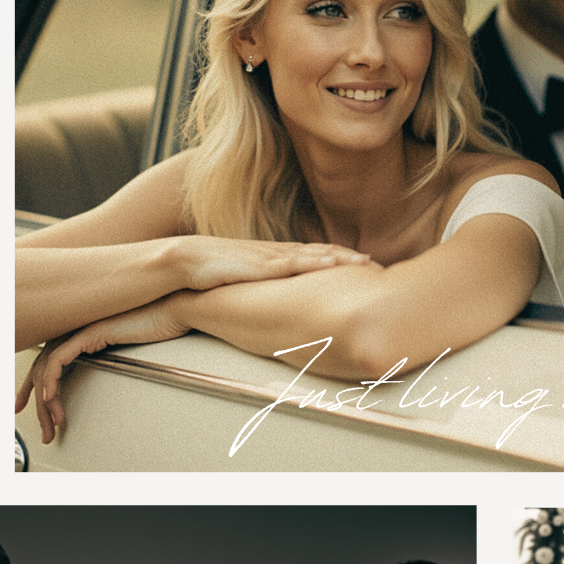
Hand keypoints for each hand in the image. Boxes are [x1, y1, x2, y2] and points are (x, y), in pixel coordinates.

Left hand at [14, 296, 193, 443]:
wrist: (174, 310)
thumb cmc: (158, 326)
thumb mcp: (128, 349)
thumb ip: (111, 361)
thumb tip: (104, 386)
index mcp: (82, 332)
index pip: (47, 361)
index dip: (36, 386)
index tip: (36, 408)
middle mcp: (76, 329)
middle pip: (41, 367)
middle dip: (34, 400)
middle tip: (44, 429)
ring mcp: (80, 329)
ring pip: (46, 367)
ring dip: (45, 401)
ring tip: (53, 424)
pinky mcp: (88, 332)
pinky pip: (58, 360)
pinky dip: (51, 382)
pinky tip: (51, 399)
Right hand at [171, 235, 373, 291]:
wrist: (185, 261)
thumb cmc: (212, 274)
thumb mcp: (245, 284)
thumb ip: (264, 291)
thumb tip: (278, 309)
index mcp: (276, 258)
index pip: (316, 257)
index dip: (343, 259)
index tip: (368, 265)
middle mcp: (277, 254)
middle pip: (322, 253)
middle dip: (350, 258)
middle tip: (379, 266)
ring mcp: (269, 258)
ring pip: (312, 256)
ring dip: (340, 258)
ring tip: (365, 262)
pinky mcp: (257, 264)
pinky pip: (290, 263)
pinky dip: (312, 262)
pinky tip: (329, 262)